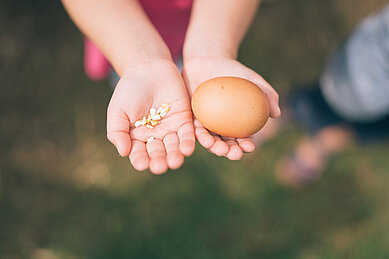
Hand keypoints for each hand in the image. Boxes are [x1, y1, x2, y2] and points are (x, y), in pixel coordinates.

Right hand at [107, 59, 194, 173]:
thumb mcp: (118, 111)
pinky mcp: (184, 120)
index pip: (139, 154)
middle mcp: (155, 137)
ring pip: (174, 147)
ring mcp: (170, 129)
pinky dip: (188, 142)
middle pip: (158, 153)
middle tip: (160, 167)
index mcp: (137, 138)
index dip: (140, 160)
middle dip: (159, 160)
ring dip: (175, 155)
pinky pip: (187, 134)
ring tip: (175, 162)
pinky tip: (187, 150)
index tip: (142, 164)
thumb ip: (118, 132)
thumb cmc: (129, 90)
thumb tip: (123, 153)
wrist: (148, 68)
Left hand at [183, 56, 280, 159]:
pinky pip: (194, 128)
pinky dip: (198, 135)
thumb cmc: (231, 70)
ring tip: (218, 149)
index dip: (246, 145)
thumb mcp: (251, 78)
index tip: (249, 147)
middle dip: (231, 152)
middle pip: (226, 144)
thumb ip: (266, 93)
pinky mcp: (190, 118)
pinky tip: (202, 137)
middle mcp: (221, 126)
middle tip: (233, 154)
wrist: (206, 60)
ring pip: (210, 139)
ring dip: (214, 147)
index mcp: (237, 122)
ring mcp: (205, 123)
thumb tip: (277, 114)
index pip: (244, 138)